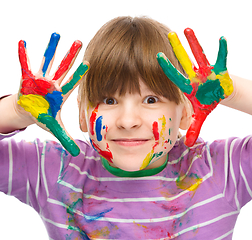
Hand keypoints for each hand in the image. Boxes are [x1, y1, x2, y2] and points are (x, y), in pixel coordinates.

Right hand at [17, 33, 88, 155]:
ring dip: (51, 49)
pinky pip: (24, 64)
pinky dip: (23, 55)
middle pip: (63, 68)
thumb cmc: (43, 116)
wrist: (28, 111)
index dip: (80, 74)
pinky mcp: (27, 78)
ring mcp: (40, 79)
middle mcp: (52, 84)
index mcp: (60, 94)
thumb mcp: (54, 127)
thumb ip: (65, 138)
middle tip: (79, 41)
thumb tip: (77, 153)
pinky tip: (22, 42)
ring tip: (57, 34)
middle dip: (70, 56)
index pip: (73, 83)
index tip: (89, 64)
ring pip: (47, 62)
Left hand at [157, 28, 233, 146]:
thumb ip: (192, 127)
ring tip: (187, 30)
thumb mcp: (199, 116)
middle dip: (177, 49)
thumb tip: (187, 144)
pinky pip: (221, 59)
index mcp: (187, 87)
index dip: (167, 68)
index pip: (174, 76)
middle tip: (169, 35)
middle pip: (184, 62)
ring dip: (194, 43)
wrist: (216, 95)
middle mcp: (194, 76)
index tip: (156, 57)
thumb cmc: (205, 103)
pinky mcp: (219, 70)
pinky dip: (222, 50)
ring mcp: (206, 72)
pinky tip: (221, 40)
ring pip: (199, 55)